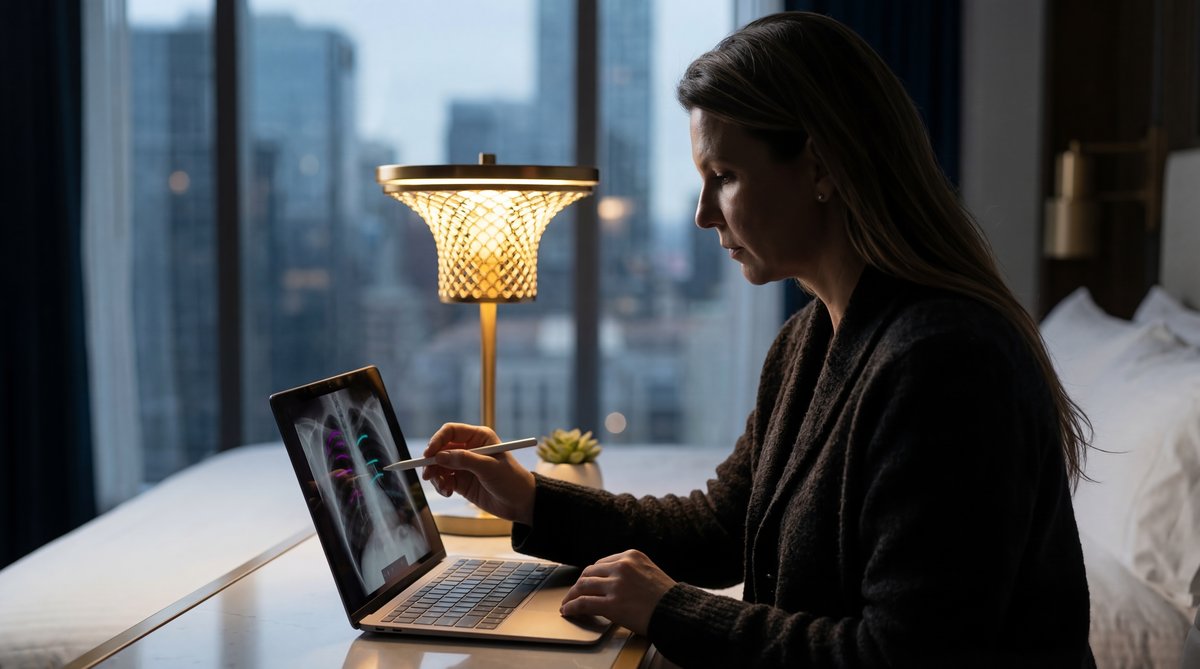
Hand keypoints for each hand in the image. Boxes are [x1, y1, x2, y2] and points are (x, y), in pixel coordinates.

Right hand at [421, 422, 535, 524]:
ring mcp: (464, 465)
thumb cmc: (511, 480)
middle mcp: (470, 448)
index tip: (428, 454)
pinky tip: (449, 492)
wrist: (520, 503)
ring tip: (445, 488)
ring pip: (440, 466)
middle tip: (428, 475)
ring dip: (437, 477)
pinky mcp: (461, 481)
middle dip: (433, 462)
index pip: (450, 431)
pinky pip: (444, 480)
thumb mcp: (489, 468)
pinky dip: (442, 486)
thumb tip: (439, 456)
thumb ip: (464, 460)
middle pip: (441, 449)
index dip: (437, 440)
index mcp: (479, 437)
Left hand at [559, 550, 675, 635]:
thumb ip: (632, 571)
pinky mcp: (612, 603)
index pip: (601, 563)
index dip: (591, 575)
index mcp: (631, 555)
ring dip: (572, 595)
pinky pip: (584, 602)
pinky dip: (572, 606)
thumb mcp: (650, 572)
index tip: (586, 582)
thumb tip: (611, 581)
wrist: (677, 612)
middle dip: (580, 584)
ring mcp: (616, 584)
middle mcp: (622, 566)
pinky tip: (568, 610)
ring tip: (567, 603)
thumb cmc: (667, 598)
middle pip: (590, 572)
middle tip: (574, 594)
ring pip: (583, 586)